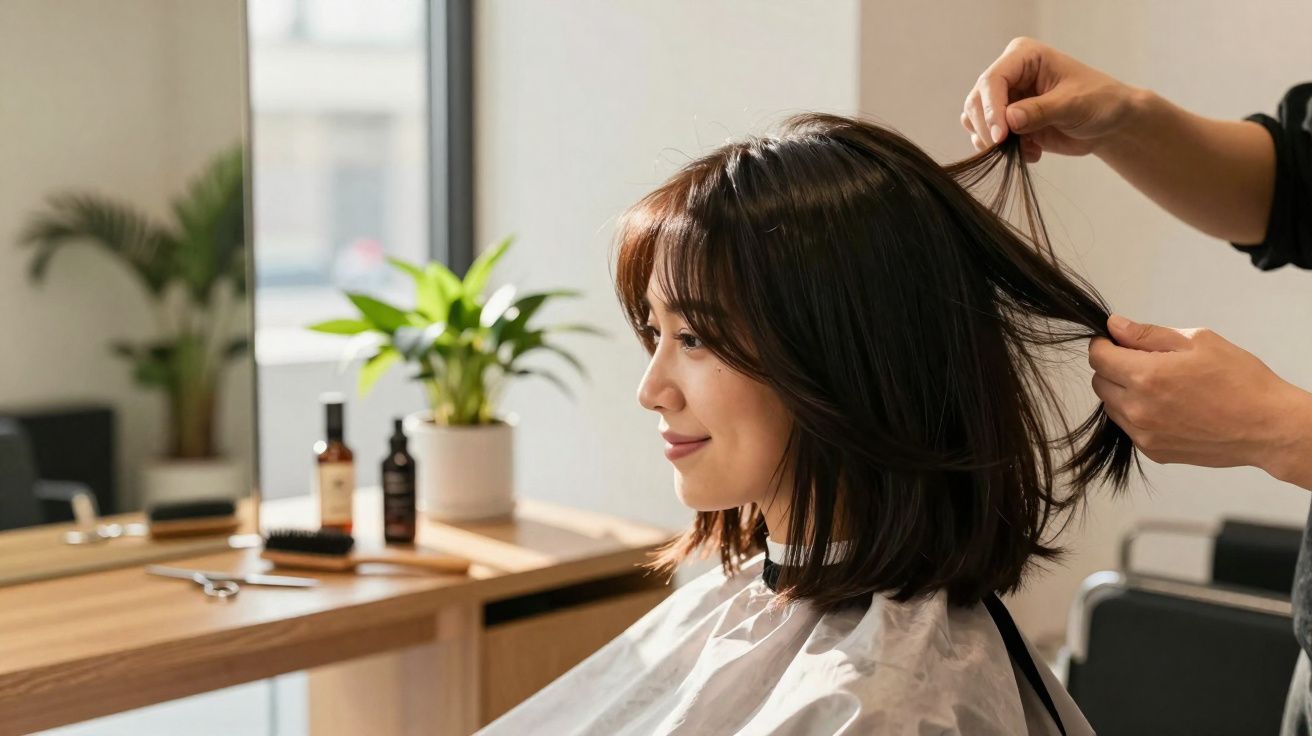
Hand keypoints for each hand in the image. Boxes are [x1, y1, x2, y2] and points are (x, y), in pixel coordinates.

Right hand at [962, 37, 1140, 161]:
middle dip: (988, 128)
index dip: (991, 109)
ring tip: (1026, 148)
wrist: (1109, 123)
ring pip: (975, 120)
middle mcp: (1009, 75)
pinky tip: (1032, 151)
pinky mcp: (1006, 122)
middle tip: (1006, 148)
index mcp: (1023, 57)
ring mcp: (1005, 99)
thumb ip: (1040, 111)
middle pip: (976, 101)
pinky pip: (986, 138)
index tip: (1000, 137)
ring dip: (993, 141)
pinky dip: (1002, 151)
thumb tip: (1009, 121)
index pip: (992, 80)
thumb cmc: (1099, 102)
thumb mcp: (1073, 103)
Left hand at [1088, 314, 1311, 485]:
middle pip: (1100, 381)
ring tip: (1160, 385)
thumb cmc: (1240, 381)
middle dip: (1113, 366)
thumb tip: (1116, 326)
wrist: (1267, 427)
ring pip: (1111, 405)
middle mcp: (1138, 408)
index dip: (1104, 344)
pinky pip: (1128, 427)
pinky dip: (1137, 414)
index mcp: (1146, 375)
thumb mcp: (1197, 342)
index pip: (1098, 357)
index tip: (1116, 341)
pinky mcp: (1153, 450)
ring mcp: (1144, 433)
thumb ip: (1148, 334)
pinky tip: (1166, 406)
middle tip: (1143, 360)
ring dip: (1123, 391)